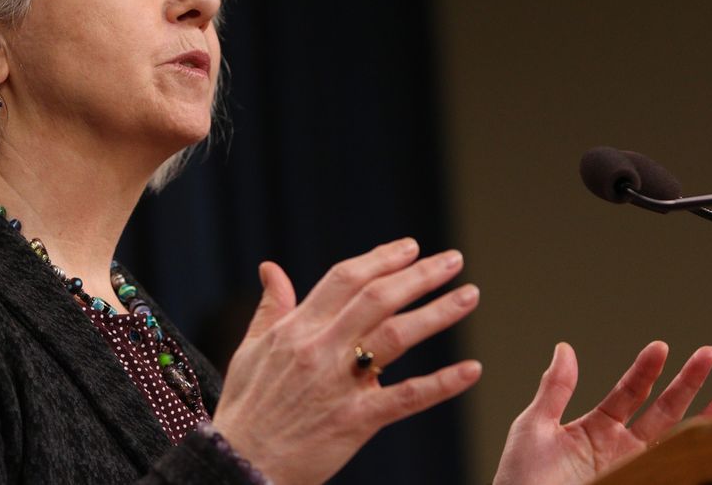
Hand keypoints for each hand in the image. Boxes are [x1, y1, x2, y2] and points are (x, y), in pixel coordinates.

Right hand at [212, 239, 481, 484]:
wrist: (240, 464)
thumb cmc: (247, 407)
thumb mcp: (251, 349)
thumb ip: (270, 307)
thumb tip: (270, 268)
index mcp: (297, 329)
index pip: (345, 279)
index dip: (381, 259)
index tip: (410, 247)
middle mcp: (320, 349)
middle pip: (377, 298)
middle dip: (419, 275)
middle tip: (452, 260)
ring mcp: (339, 384)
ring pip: (396, 337)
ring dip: (437, 313)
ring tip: (470, 295)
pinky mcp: (355, 421)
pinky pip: (405, 398)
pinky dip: (440, 383)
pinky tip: (471, 370)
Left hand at [493, 341, 711, 484]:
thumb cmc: (522, 478)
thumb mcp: (534, 426)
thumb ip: (555, 389)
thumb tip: (565, 348)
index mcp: (595, 429)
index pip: (628, 392)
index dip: (646, 369)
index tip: (661, 347)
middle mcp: (621, 449)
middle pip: (663, 411)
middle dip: (688, 383)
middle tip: (709, 354)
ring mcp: (634, 471)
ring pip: (677, 441)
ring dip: (705, 418)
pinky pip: (675, 472)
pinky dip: (695, 459)